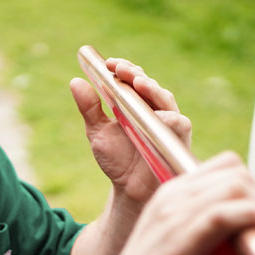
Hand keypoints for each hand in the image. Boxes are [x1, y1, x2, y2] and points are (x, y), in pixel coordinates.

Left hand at [69, 57, 191, 209]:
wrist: (129, 191)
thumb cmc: (117, 160)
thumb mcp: (97, 132)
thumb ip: (90, 109)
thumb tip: (75, 82)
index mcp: (136, 103)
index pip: (133, 79)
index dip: (123, 69)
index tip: (109, 64)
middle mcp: (154, 109)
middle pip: (149, 85)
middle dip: (135, 75)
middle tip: (121, 70)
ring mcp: (168, 123)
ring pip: (165, 99)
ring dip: (152, 90)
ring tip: (137, 83)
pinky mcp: (179, 139)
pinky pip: (179, 124)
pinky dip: (169, 118)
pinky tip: (158, 115)